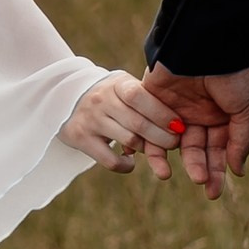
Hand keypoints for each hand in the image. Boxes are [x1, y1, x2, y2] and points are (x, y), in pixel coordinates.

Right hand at [60, 71, 185, 176]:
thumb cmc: (112, 96)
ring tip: (155, 150)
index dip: (161, 112)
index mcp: (117, 84)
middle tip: (174, 143)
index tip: (179, 125)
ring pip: (128, 141)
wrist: (69, 99)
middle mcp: (101, 99)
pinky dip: (126, 165)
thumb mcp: (125, 87)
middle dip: (162, 137)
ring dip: (147, 149)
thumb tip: (179, 123)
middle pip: (138, 123)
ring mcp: (90, 119)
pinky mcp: (80, 138)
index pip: (139, 96)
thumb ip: (147, 99)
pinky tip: (130, 160)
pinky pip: (110, 160)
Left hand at [142, 62, 248, 199]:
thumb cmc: (234, 74)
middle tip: (200, 180)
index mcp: (222, 116)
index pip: (218, 150)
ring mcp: (175, 106)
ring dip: (168, 159)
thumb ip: (241, 140)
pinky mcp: (153, 97)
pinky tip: (145, 156)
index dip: (217, 171)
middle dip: (198, 167)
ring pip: (169, 141)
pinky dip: (143, 140)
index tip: (213, 192)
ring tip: (168, 174)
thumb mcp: (247, 109)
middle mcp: (198, 114)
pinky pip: (146, 123)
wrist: (208, 42)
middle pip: (195, 149)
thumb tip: (237, 171)